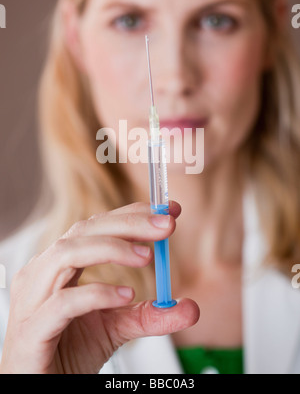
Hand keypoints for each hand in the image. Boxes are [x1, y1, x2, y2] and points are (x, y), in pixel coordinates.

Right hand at [0, 201, 199, 373]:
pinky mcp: (31, 330)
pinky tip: (125, 295)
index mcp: (59, 265)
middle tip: (166, 225)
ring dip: (111, 248)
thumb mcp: (115, 327)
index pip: (96, 226)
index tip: (169, 210)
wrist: (39, 390)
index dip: (132, 214)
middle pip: (83, 231)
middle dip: (128, 223)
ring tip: (147, 257)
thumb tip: (190, 307)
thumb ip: (148, 314)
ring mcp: (32, 299)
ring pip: (67, 253)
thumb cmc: (67, 351)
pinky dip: (97, 294)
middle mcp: (42, 273)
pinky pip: (63, 302)